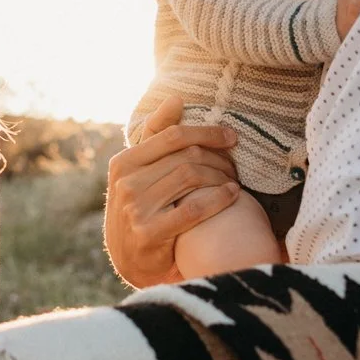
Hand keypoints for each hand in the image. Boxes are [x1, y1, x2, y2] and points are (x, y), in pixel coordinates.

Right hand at [104, 102, 240, 287]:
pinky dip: (219, 198)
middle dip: (218, 157)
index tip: (231, 136)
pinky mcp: (149, 233)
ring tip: (235, 181)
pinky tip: (233, 195)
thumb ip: (156, 136)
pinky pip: (194, 207)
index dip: (206, 133)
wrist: (131, 261)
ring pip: (191, 177)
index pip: (172, 136)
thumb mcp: (139, 173)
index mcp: (123, 163)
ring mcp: (135, 208)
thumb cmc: (142, 209)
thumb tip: (177, 99)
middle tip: (236, 164)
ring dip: (221, 177)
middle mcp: (126, 183)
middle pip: (186, 156)